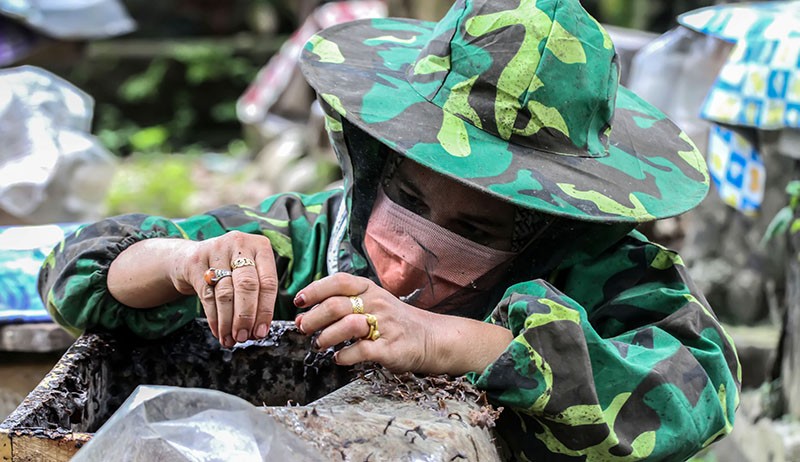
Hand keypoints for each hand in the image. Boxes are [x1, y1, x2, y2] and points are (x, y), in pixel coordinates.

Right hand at [172, 231, 278, 347]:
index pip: (268, 282)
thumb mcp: (249, 270)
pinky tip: (218, 331)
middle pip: (247, 285)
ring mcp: (216, 250)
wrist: (192, 257)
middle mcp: (239, 245)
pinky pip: (207, 296)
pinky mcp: (195, 262)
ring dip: (228, 322)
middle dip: (246, 316)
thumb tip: (259, 330)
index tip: (261, 332)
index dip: (265, 311)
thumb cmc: (229, 268)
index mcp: (260, 247)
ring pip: (225, 293)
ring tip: (231, 339)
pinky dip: (214, 318)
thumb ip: (258, 294)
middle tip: (244, 337)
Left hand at [293, 272, 448, 372]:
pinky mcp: (390, 348)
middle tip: (303, 328)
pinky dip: (345, 356)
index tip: (299, 301)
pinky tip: (339, 359)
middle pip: (337, 305)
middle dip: (314, 317)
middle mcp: (377, 304)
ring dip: (327, 337)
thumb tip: (305, 315)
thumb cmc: (396, 323)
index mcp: (370, 290)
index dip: (315, 289)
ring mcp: (385, 325)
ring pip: (348, 325)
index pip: (339, 281)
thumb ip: (344, 306)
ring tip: (319, 345)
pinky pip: (361, 350)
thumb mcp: (373, 304)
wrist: (431, 339)